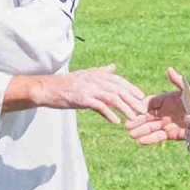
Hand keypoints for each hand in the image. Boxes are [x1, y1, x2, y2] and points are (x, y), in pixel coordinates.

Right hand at [28, 64, 147, 124]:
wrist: (47, 88)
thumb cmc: (66, 84)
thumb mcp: (86, 75)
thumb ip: (101, 72)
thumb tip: (113, 67)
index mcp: (97, 74)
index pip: (119, 81)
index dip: (131, 88)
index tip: (141, 97)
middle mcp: (95, 79)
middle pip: (119, 90)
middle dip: (132, 101)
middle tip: (142, 110)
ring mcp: (89, 89)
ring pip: (113, 98)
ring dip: (125, 109)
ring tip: (133, 118)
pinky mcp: (82, 99)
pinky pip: (100, 107)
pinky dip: (109, 114)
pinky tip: (116, 121)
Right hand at [124, 67, 189, 144]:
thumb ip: (178, 81)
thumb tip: (169, 69)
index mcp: (166, 100)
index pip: (150, 103)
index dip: (140, 107)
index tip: (132, 110)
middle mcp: (164, 112)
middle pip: (147, 117)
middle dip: (137, 121)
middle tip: (127, 125)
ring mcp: (167, 123)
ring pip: (151, 127)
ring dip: (141, 131)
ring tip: (131, 135)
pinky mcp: (171, 134)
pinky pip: (158, 137)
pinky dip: (150, 139)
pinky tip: (141, 141)